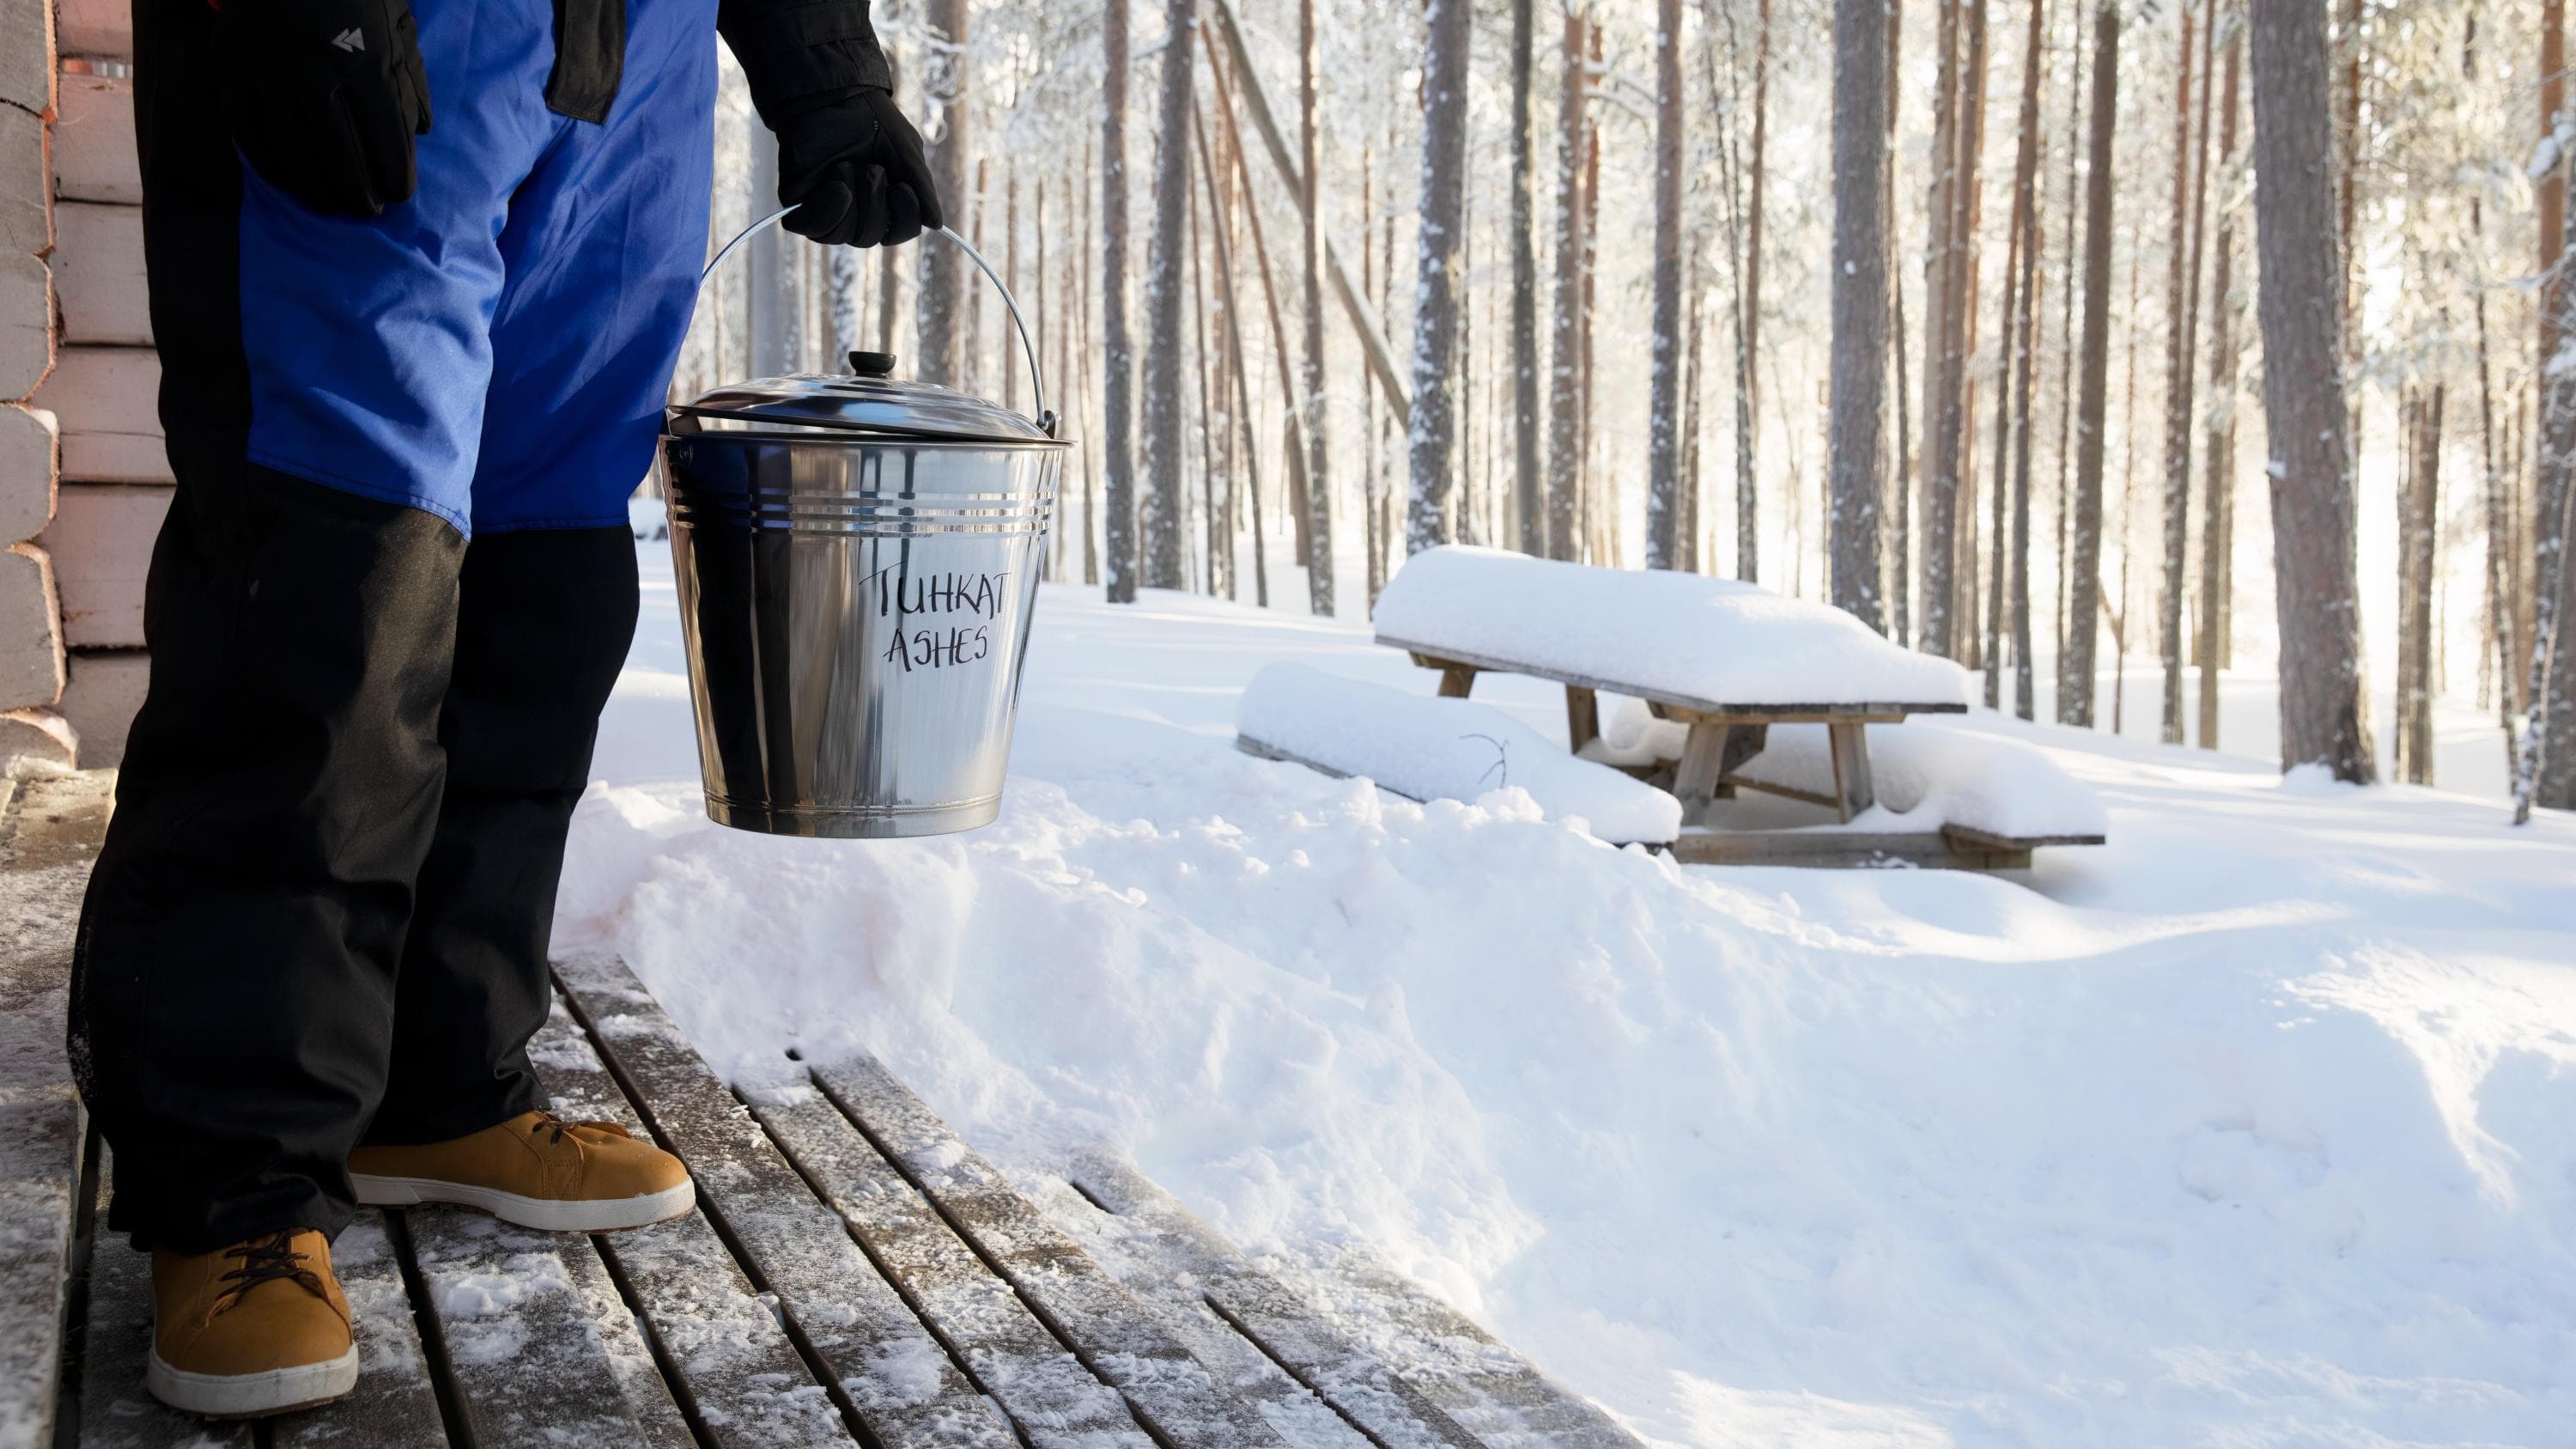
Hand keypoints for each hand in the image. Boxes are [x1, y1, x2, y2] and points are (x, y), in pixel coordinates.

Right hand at [217, 0, 433, 217]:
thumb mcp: (396, 25)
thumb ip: (410, 79)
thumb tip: (423, 134)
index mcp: (363, 62)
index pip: (385, 140)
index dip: (395, 177)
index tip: (398, 194)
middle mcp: (314, 72)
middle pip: (339, 156)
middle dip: (357, 193)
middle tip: (366, 211)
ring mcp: (267, 72)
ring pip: (291, 152)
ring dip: (314, 189)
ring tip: (329, 205)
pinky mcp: (230, 69)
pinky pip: (246, 132)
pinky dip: (267, 164)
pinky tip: (286, 180)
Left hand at [774, 89, 944, 247]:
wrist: (834, 94)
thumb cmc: (872, 120)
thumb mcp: (907, 153)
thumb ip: (922, 189)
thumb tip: (936, 225)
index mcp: (884, 201)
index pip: (899, 232)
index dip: (904, 219)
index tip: (901, 188)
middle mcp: (856, 209)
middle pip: (869, 238)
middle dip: (873, 204)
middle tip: (871, 168)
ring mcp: (827, 207)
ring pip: (843, 236)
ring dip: (851, 201)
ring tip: (846, 166)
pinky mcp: (800, 202)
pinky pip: (815, 229)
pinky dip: (829, 211)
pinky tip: (836, 185)